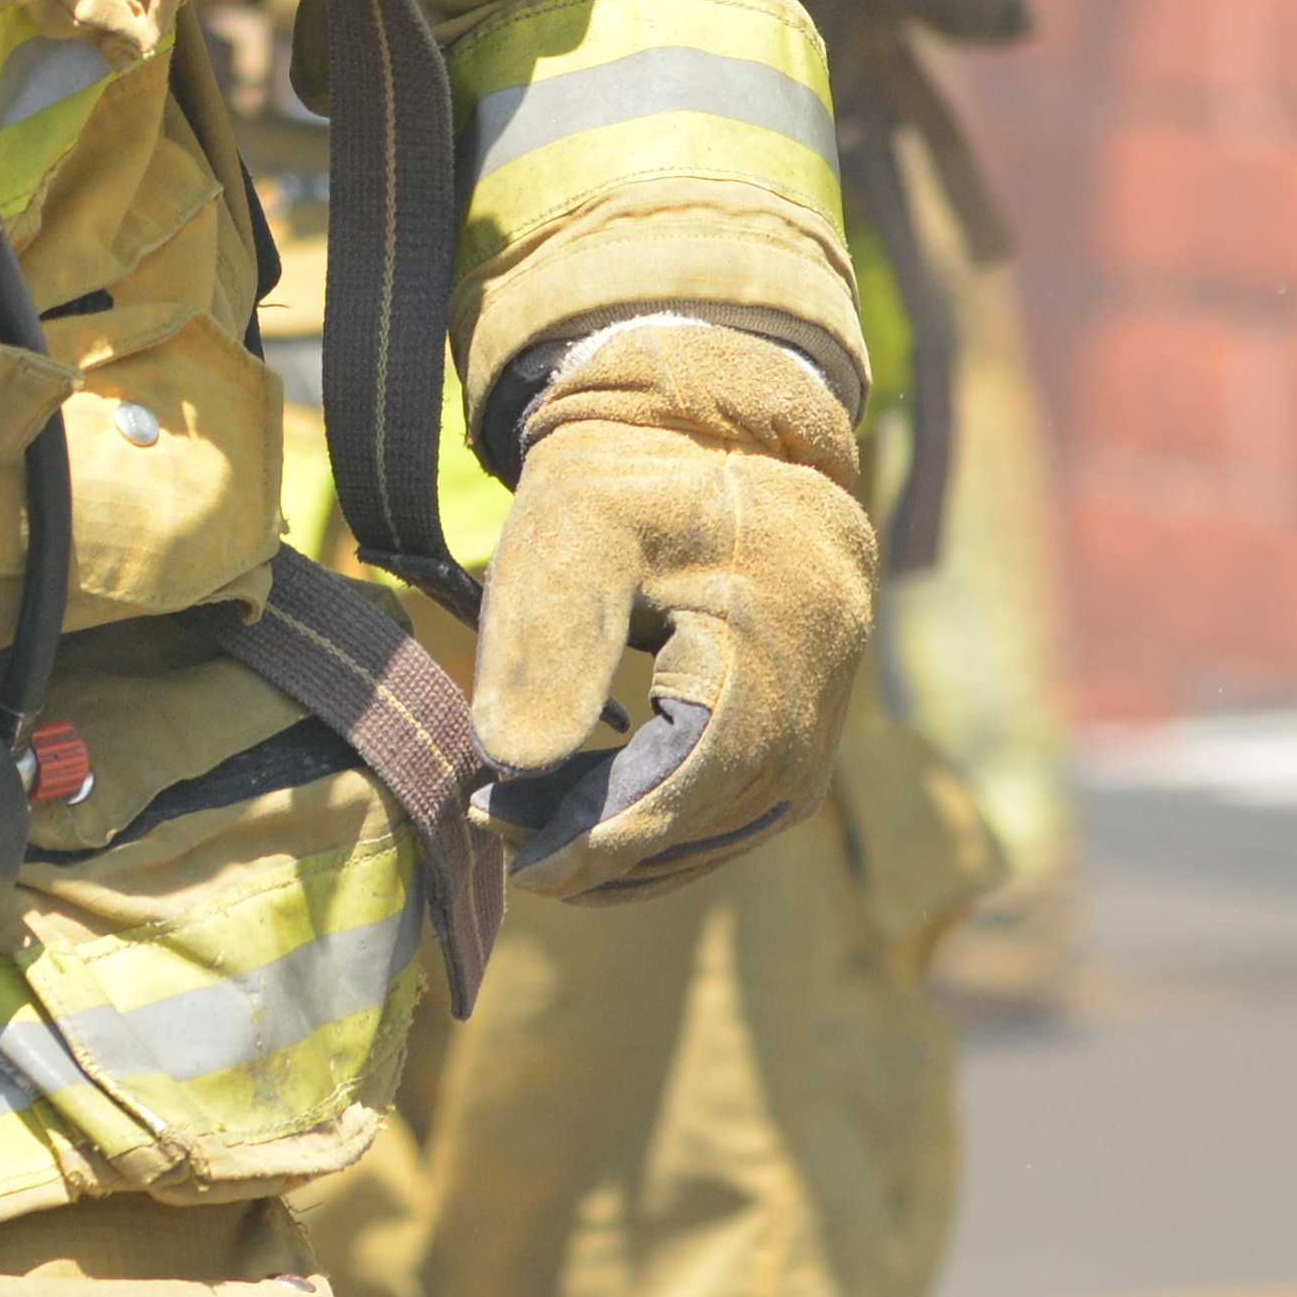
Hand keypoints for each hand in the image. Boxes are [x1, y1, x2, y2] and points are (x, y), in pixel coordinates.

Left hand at [470, 318, 875, 903]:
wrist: (720, 445)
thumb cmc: (635, 480)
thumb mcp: (579, 523)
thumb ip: (547, 636)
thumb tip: (513, 764)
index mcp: (770, 652)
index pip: (683, 783)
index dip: (593, 828)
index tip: (503, 837)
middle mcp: (812, 716)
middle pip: (695, 821)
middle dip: (588, 844)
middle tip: (483, 826)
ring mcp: (813, 742)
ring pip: (710, 836)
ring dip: (614, 851)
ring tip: (512, 828)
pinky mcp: (793, 752)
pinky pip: (721, 820)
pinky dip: (647, 834)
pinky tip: (569, 825)